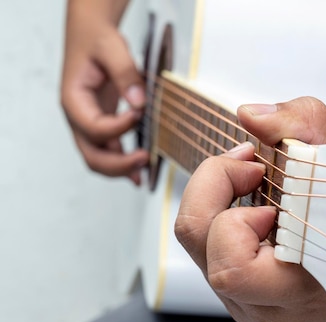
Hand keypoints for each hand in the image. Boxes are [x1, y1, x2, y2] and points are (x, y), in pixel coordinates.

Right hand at [61, 0, 148, 184]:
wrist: (93, 34)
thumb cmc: (97, 39)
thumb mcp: (112, 48)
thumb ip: (126, 74)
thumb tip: (139, 102)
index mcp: (73, 100)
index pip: (93, 126)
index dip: (118, 127)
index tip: (139, 115)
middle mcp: (79, 117)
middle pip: (91, 154)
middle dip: (117, 163)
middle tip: (143, 159)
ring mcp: (90, 123)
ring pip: (99, 158)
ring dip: (121, 169)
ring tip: (143, 174)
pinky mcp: (104, 124)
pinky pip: (111, 150)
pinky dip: (124, 162)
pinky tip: (140, 172)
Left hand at [175, 97, 325, 321]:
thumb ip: (300, 122)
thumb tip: (250, 116)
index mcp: (295, 290)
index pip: (231, 268)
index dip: (236, 216)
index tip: (264, 177)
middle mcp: (264, 305)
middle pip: (197, 243)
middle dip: (216, 187)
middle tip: (253, 168)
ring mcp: (247, 302)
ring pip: (195, 242)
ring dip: (217, 197)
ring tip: (256, 179)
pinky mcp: (237, 292)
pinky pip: (205, 246)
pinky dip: (220, 211)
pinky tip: (254, 199)